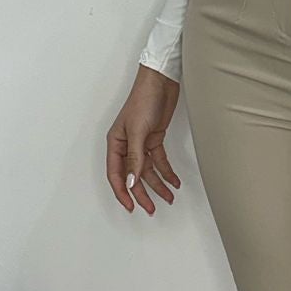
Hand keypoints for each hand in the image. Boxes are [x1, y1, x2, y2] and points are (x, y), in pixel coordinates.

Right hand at [107, 65, 183, 214]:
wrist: (162, 81)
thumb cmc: (143, 99)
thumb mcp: (138, 132)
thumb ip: (135, 159)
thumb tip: (131, 182)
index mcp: (115, 143)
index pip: (115, 174)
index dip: (122, 192)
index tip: (131, 207)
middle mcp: (126, 145)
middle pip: (133, 176)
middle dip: (142, 193)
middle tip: (151, 209)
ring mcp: (141, 143)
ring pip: (148, 171)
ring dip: (158, 184)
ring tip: (169, 197)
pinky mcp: (155, 139)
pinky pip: (159, 161)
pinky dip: (167, 171)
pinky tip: (174, 181)